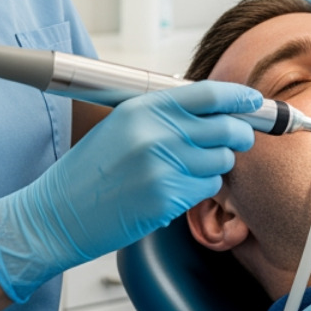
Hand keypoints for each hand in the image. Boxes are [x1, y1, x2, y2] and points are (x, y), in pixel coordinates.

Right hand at [0, 81, 259, 302]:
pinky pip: (206, 188)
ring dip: (215, 166)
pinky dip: (199, 189)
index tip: (253, 101)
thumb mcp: (120, 126)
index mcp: (144, 109)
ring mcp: (163, 167)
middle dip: (239, 135)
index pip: (209, 95)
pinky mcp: (167, 199)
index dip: (239, 97)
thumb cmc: (87, 172)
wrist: (56, 215)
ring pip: (221, 161)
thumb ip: (163, 115)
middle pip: (226, 128)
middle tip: (238, 139)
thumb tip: (210, 110)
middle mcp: (156, 134)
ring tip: (188, 169)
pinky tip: (174, 190)